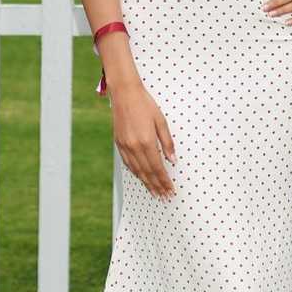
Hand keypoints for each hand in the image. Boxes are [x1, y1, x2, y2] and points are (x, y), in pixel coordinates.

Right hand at [109, 80, 176, 198]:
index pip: (158, 168)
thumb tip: (173, 160)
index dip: (164, 181)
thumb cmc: (145, 104)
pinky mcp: (119, 143)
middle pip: (147, 173)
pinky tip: (141, 178)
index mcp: (146, 141)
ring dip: (146, 183)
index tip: (170, 190)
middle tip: (164, 197)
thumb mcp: (161, 121)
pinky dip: (135, 173)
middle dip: (156, 186)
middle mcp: (134, 147)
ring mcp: (125, 146)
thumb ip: (167, 142)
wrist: (125, 94)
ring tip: (154, 193)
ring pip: (136, 170)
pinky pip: (127, 163)